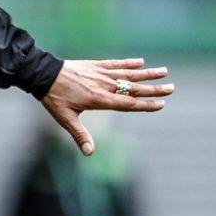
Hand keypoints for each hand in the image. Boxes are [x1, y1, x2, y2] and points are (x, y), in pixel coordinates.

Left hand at [42, 59, 171, 155]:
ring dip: (147, 73)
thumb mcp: (65, 119)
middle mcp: (104, 85)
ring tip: (164, 71)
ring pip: (128, 73)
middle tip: (172, 88)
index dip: (145, 105)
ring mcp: (101, 74)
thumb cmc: (54, 99)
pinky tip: (141, 62)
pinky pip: (115, 63)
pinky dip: (128, 63)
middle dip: (153, 89)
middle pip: (133, 88)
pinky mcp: (95, 65)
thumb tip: (89, 153)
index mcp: (99, 100)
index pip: (128, 104)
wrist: (43, 75)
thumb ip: (80, 135)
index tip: (161, 104)